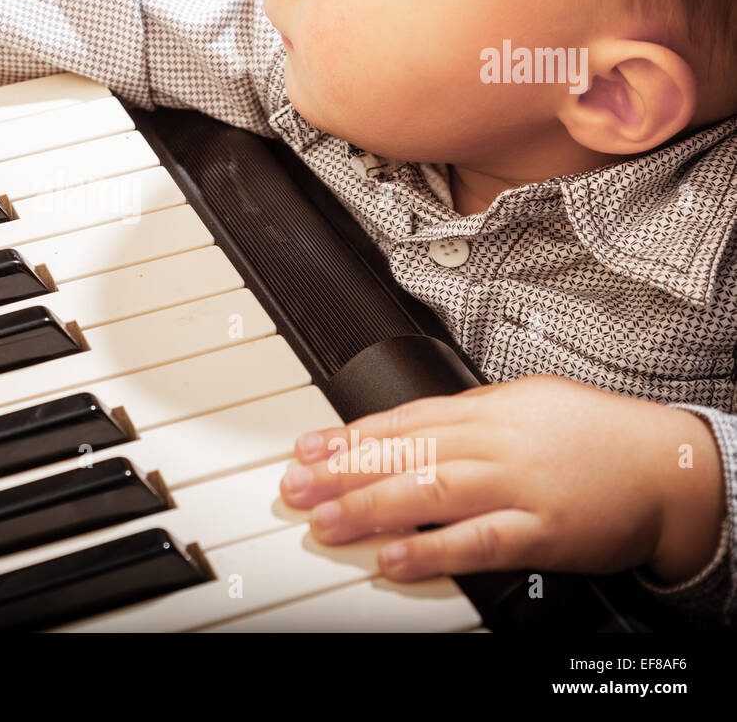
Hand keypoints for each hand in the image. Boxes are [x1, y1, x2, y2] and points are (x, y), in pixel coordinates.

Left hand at [280, 373, 725, 583]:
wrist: (667, 467)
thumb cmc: (596, 436)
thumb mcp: (526, 403)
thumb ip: (468, 414)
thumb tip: (408, 422)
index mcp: (488, 410)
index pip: (403, 420)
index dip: (348, 436)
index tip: (306, 448)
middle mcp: (495, 443)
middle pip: (404, 453)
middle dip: (342, 472)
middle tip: (295, 487)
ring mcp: (517, 486)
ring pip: (429, 492)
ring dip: (370, 509)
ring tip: (325, 522)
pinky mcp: (541, 530)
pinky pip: (478, 541)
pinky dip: (431, 551)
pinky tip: (392, 559)